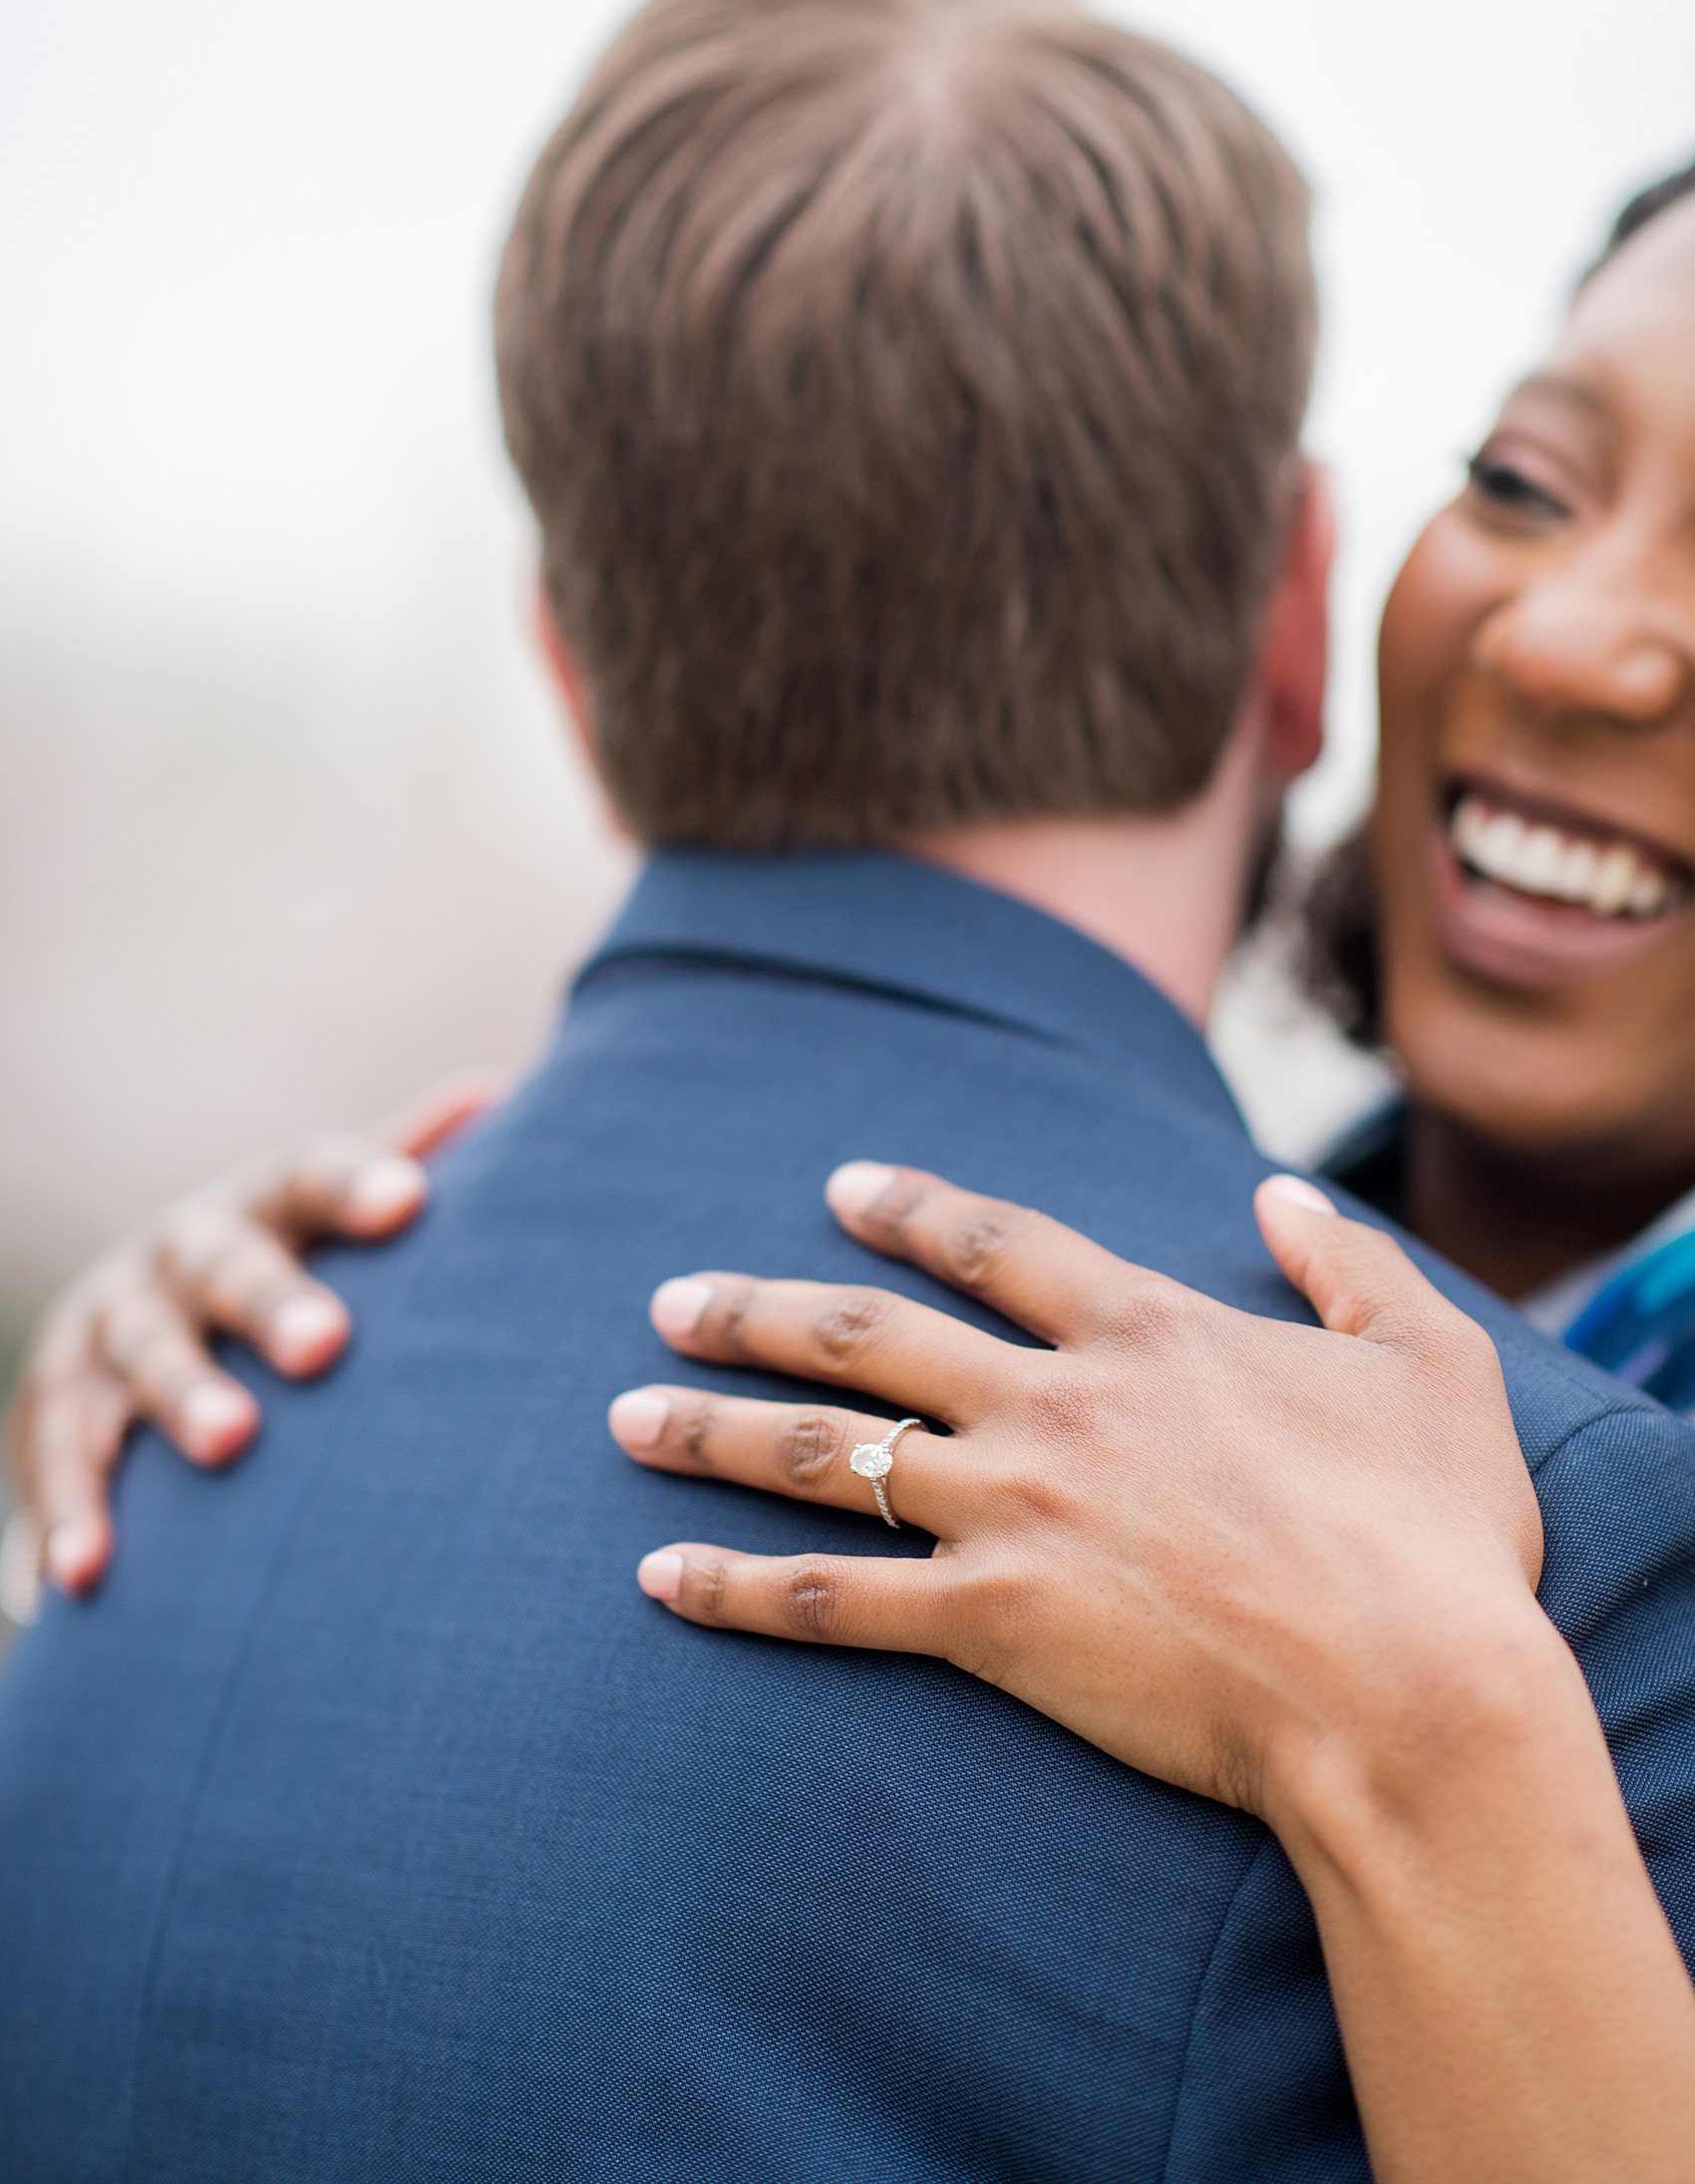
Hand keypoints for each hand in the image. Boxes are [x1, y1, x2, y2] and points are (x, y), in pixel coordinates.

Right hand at [5, 1076, 498, 1608]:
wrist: (135, 1313)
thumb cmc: (284, 1263)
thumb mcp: (328, 1211)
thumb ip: (403, 1159)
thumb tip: (497, 1092)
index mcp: (266, 1201)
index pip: (312, 1175)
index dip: (357, 1185)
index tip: (411, 1202)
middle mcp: (184, 1248)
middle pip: (228, 1267)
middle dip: (273, 1303)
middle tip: (328, 1346)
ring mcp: (113, 1319)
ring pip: (145, 1351)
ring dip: (183, 1396)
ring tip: (232, 1444)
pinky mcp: (56, 1398)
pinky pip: (63, 1451)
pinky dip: (75, 1509)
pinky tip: (87, 1570)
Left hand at [609, 1164, 1545, 1829]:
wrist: (1409, 1691)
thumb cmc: (1434, 1535)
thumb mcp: (1430, 1360)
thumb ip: (1350, 1264)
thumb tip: (1283, 1193)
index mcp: (1147, 1331)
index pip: (998, 1243)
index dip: (912, 1208)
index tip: (840, 1188)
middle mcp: (1055, 1402)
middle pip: (871, 1335)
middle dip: (758, 1310)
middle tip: (670, 1297)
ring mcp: (1013, 1508)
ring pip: (825, 1450)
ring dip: (714, 1429)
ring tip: (624, 1415)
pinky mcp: (990, 1622)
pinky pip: (832, 1599)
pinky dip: (737, 1589)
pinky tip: (659, 1578)